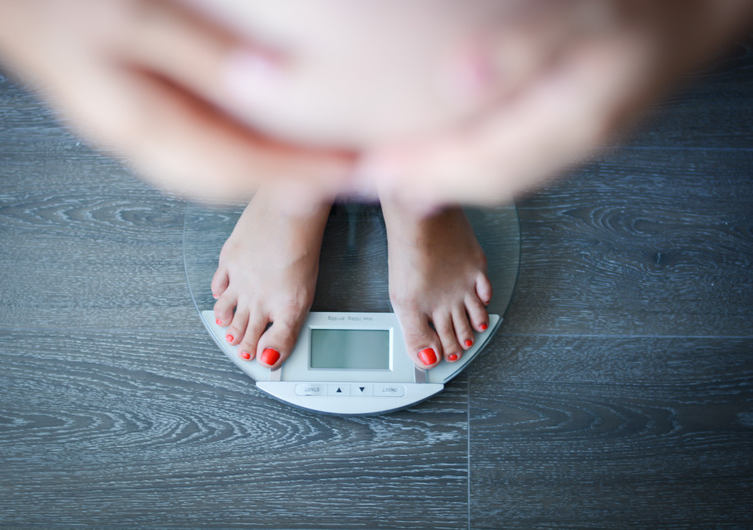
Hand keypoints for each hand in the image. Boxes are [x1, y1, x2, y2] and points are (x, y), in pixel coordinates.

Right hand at [0, 0, 353, 202]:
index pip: (239, 164)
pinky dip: (244, 155)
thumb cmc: (66, 5)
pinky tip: (266, 142)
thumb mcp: (138, 20)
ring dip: (271, 171)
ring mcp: (141, 138)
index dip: (298, 172)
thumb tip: (269, 82)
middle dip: (291, 180)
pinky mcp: (144, 124)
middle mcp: (144, 143)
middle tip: (343, 172)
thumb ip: (202, 57)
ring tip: (317, 163)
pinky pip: (204, 152)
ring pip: (220, 171)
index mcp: (142, 125)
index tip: (346, 171)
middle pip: (233, 179)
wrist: (13, 2)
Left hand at [355, 0, 752, 209]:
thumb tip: (460, 79)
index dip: (423, 172)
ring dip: (447, 172)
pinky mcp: (577, 118)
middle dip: (427, 180)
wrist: (707, 5)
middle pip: (486, 177)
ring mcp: (577, 132)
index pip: (482, 165)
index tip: (370, 173)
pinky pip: (516, 151)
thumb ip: (527, 48)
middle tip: (369, 178)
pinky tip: (455, 146)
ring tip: (400, 170)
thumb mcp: (597, 13)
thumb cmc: (658, 3)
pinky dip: (476, 155)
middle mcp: (574, 137)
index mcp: (575, 120)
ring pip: (500, 168)